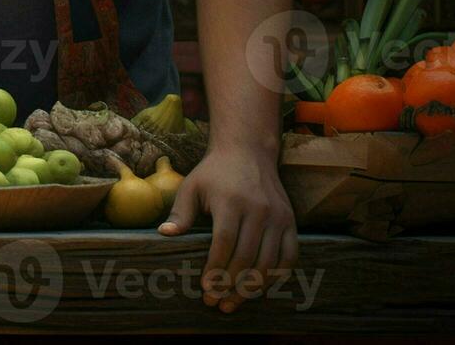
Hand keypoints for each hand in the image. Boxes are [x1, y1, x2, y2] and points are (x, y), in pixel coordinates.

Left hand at [158, 145, 297, 312]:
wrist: (248, 151)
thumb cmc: (214, 173)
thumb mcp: (192, 186)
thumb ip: (180, 213)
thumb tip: (164, 235)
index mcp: (231, 201)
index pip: (225, 242)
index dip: (215, 268)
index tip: (205, 288)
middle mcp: (258, 209)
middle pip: (247, 256)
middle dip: (231, 284)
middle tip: (217, 303)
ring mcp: (278, 216)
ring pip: (269, 261)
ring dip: (252, 287)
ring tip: (234, 302)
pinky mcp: (290, 221)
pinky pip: (289, 256)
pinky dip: (276, 276)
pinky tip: (259, 288)